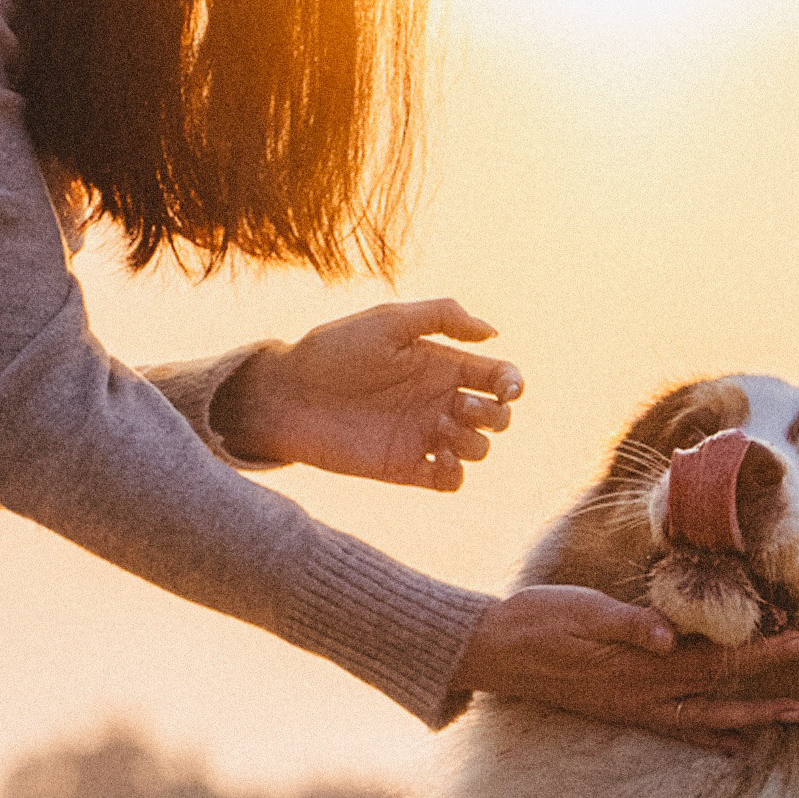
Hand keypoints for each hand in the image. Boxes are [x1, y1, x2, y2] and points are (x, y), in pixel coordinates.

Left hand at [213, 298, 520, 490]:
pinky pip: (450, 481)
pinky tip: (439, 459)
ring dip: (476, 443)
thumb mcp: (389, 320)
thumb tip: (494, 334)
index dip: (513, 384)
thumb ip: (443, 317)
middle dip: (495, 414)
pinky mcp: (405, 467)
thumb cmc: (332, 349)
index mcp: (441, 365)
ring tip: (441, 432)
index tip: (506, 388)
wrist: (284, 393)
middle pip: (498, 416)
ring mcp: (423, 436)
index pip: (499, 378)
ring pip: (480, 449)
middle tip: (460, 407)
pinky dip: (456, 474)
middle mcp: (438, 402)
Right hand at [453, 585, 798, 754]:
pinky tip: (727, 741)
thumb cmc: (540, 620)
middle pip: (718, 694)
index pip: (717, 659)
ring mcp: (631, 704)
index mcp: (641, 664)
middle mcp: (642, 692)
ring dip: (744, 720)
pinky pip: (673, 727)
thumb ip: (629, 624)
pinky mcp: (619, 706)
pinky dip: (706, 735)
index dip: (764, 652)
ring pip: (700, 718)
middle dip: (766, 694)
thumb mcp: (584, 611)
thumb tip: (670, 636)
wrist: (495, 648)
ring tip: (784, 721)